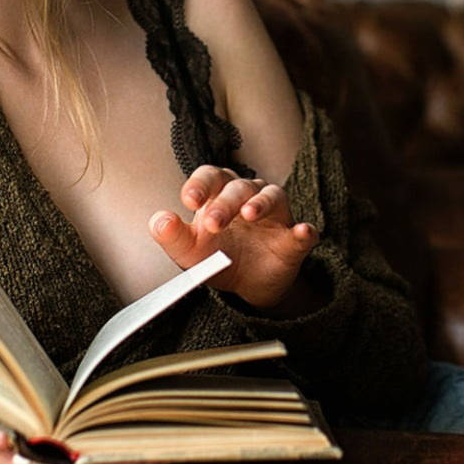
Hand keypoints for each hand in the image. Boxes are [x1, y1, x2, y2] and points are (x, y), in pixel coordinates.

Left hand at [148, 165, 319, 311]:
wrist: (246, 286)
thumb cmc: (216, 257)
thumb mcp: (189, 252)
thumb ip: (172, 236)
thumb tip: (159, 220)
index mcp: (219, 194)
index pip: (211, 177)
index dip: (201, 184)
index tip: (189, 200)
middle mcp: (249, 197)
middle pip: (238, 187)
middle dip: (225, 203)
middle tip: (213, 224)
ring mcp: (274, 217)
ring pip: (272, 196)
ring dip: (261, 202)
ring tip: (250, 214)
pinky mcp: (293, 240)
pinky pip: (303, 231)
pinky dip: (303, 231)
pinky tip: (302, 232)